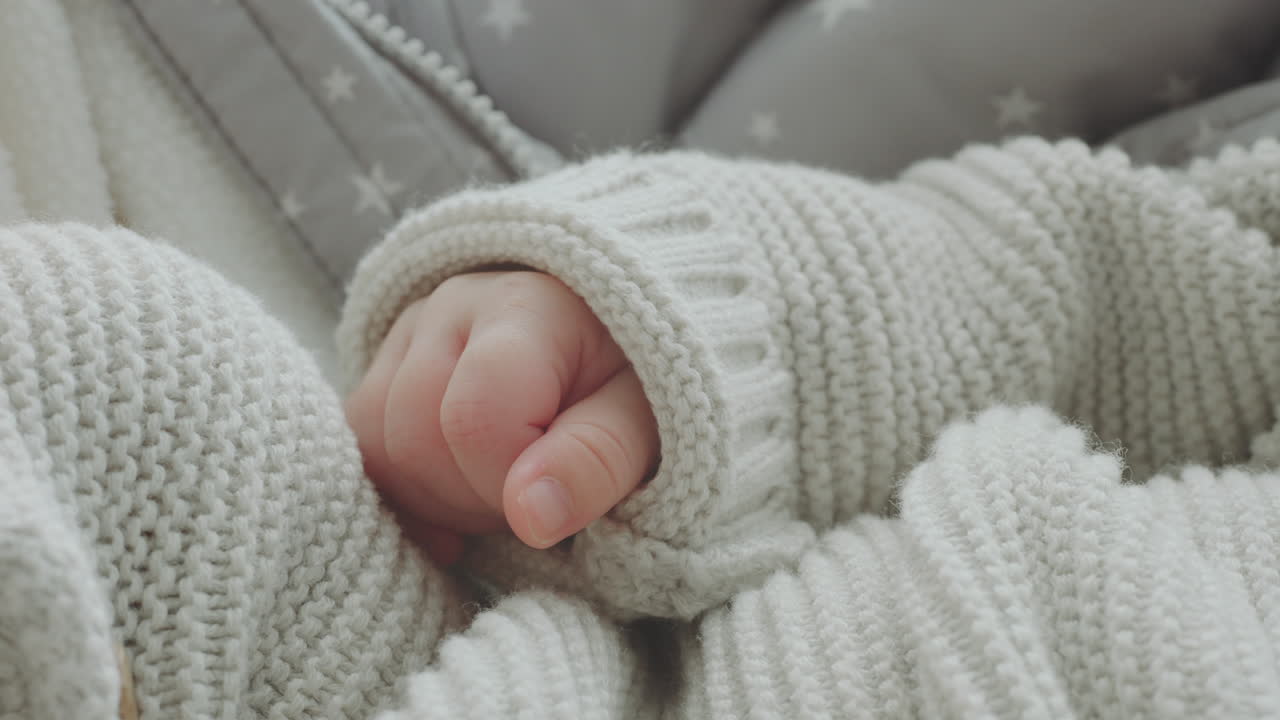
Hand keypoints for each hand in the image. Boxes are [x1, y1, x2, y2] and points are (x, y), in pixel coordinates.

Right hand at [345, 271, 658, 563]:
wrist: (618, 347)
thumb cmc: (645, 386)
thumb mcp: (651, 424)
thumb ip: (598, 461)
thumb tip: (531, 516)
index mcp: (527, 307)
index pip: (475, 419)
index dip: (511, 483)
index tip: (562, 492)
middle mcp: (453, 306)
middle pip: (412, 438)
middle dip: (474, 497)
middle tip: (537, 497)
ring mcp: (409, 333)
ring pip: (376, 449)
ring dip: (440, 499)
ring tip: (507, 490)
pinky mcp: (386, 367)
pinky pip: (361, 451)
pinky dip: (406, 496)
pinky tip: (459, 506)